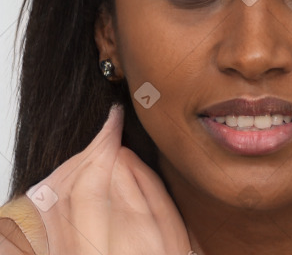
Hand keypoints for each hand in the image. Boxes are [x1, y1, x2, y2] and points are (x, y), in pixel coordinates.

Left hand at [25, 105, 191, 254]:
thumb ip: (146, 188)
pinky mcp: (61, 246)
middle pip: (69, 184)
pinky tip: (83, 166)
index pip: (92, 179)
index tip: (115, 118)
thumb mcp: (169, 227)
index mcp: (110, 242)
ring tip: (101, 142)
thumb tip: (122, 153)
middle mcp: (80, 248)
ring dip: (77, 160)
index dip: (103, 142)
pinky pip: (53, 206)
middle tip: (111, 126)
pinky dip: (67, 177)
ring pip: (56, 193)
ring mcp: (67, 248)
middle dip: (91, 147)